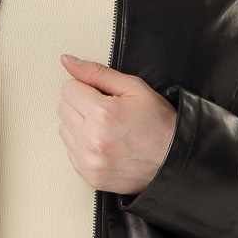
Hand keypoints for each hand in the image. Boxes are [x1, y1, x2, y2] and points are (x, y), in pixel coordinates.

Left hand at [58, 54, 177, 195]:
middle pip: (63, 108)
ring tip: (106, 128)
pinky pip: (71, 152)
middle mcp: (93, 140)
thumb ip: (96, 72)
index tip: (102, 95)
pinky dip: (83, 145)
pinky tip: (104, 143)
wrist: (174, 159)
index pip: (68, 88)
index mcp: (103, 114)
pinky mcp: (90, 176)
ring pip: (64, 130)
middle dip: (81, 104)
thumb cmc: (159, 123)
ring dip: (80, 125)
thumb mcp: (133, 87)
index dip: (86, 87)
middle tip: (106, 110)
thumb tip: (68, 61)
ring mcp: (90, 161)